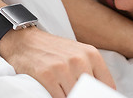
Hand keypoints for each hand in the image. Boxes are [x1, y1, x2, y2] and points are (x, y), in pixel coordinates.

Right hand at [0, 27, 115, 97]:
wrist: (25, 40)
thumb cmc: (52, 50)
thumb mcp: (77, 53)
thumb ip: (91, 70)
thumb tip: (100, 91)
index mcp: (91, 54)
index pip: (108, 85)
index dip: (100, 94)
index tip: (93, 95)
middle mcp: (79, 60)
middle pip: (90, 92)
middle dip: (84, 95)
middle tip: (76, 92)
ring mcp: (63, 68)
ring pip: (75, 96)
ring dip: (69, 96)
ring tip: (63, 89)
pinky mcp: (47, 75)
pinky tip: (55, 92)